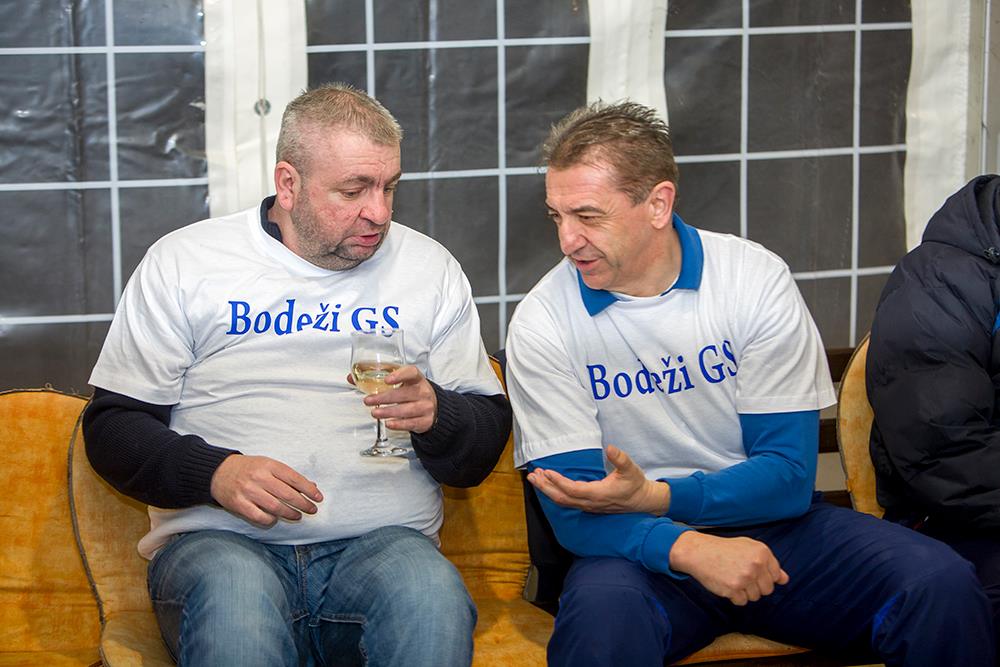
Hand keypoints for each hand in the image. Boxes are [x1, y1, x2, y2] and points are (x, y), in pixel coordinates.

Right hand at [210, 454, 322, 526]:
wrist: (218, 472)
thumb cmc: (248, 469)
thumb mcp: (268, 465)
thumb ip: (288, 476)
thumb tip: (312, 486)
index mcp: (269, 465)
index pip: (294, 478)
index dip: (309, 489)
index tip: (318, 497)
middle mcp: (259, 477)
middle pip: (288, 495)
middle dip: (304, 504)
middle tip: (312, 509)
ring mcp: (248, 491)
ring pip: (276, 507)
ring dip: (290, 514)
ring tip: (297, 515)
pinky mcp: (239, 504)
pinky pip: (260, 517)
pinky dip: (271, 520)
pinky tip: (276, 519)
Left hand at [346, 364, 437, 433]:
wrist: (435, 408)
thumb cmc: (413, 392)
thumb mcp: (401, 383)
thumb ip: (378, 380)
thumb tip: (351, 378)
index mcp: (416, 379)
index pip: (411, 373)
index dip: (399, 375)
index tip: (387, 380)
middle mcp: (423, 392)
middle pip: (404, 394)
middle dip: (384, 397)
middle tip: (368, 400)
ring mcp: (425, 407)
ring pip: (407, 410)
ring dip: (388, 412)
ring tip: (374, 413)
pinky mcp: (425, 421)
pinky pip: (411, 423)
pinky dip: (399, 424)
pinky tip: (388, 423)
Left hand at [526, 445, 669, 514]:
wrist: (641, 501)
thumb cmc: (635, 484)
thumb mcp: (631, 469)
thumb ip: (620, 458)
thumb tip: (610, 448)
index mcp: (599, 494)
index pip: (573, 490)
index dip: (558, 481)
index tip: (547, 472)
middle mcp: (590, 503)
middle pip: (561, 498)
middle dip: (545, 487)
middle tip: (532, 475)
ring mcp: (588, 506)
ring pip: (562, 501)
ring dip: (547, 490)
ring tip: (535, 478)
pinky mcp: (587, 505)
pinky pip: (566, 502)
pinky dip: (554, 493)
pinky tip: (548, 484)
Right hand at [669, 531, 788, 605]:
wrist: (700, 552)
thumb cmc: (725, 549)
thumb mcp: (748, 548)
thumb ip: (769, 563)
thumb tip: (785, 580)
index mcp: (762, 552)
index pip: (775, 576)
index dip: (763, 576)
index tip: (751, 570)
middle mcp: (756, 565)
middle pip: (767, 590)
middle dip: (756, 586)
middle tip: (741, 575)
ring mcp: (745, 577)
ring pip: (755, 597)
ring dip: (745, 592)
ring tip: (732, 578)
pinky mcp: (733, 589)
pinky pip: (742, 602)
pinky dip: (734, 597)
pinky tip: (726, 584)